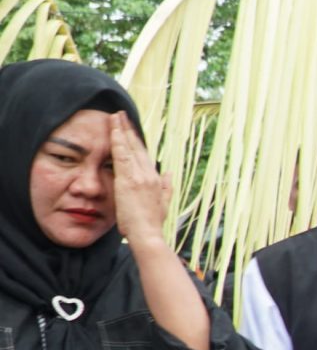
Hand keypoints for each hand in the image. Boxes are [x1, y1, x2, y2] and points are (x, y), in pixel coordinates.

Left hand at [107, 112, 172, 246]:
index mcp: (156, 179)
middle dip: (128, 129)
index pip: (144, 155)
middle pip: (138, 147)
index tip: (130, 129)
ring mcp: (140, 176)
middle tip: (121, 115)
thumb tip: (169, 174)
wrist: (148, 235)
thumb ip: (167, 187)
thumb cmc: (151, 224)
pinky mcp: (129, 179)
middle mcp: (150, 174)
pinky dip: (117, 141)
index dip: (136, 140)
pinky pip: (122, 155)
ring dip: (121, 130)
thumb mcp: (163, 204)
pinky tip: (113, 130)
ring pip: (130, 147)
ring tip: (115, 116)